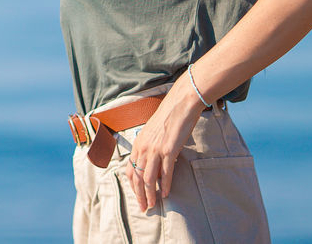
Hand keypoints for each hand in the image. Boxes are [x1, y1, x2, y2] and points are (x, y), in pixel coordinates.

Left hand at [123, 79, 206, 213]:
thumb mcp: (153, 133)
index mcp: (138, 143)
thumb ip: (150, 147)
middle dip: (139, 195)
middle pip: (137, 177)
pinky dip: (164, 185)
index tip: (137, 197)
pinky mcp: (168, 150)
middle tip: (144, 208)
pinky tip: (165, 194)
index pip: (130, 170)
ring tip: (153, 205)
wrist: (180, 104)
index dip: (133, 186)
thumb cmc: (168, 117)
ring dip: (150, 194)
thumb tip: (154, 164)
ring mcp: (155, 149)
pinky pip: (165, 172)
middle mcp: (143, 147)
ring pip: (149, 178)